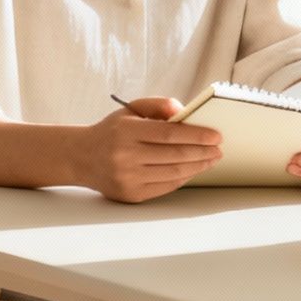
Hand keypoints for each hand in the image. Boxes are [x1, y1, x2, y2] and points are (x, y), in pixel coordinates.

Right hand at [76, 98, 222, 202]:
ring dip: (198, 166)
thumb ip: (158, 105)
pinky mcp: (131, 195)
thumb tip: (184, 112)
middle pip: (175, 155)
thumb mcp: (130, 109)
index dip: (197, 136)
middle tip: (219, 149)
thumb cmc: (111, 131)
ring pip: (174, 173)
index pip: (170, 134)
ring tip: (211, 159)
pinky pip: (165, 187)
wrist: (81, 157)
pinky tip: (193, 169)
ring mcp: (128, 178)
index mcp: (126, 132)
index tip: (216, 135)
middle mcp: (125, 157)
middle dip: (203, 152)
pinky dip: (183, 178)